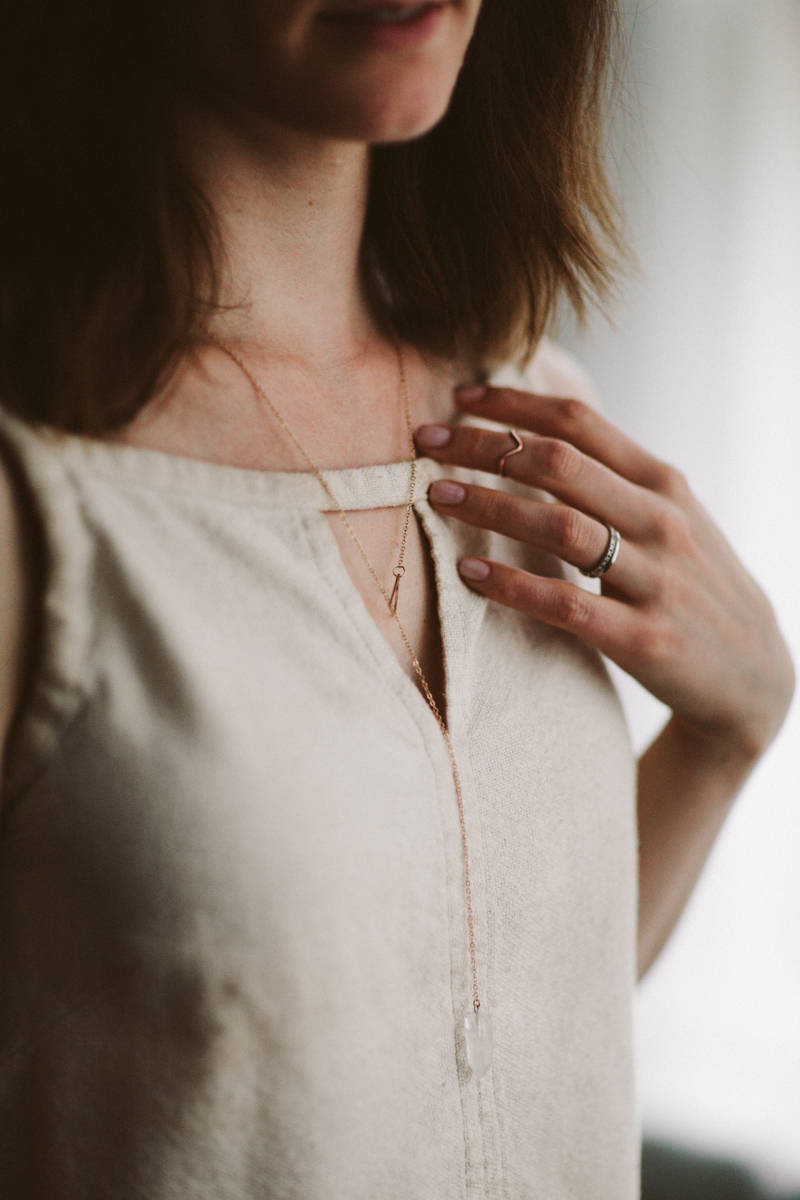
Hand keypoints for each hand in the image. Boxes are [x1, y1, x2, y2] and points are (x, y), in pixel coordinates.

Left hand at [414, 385, 793, 762]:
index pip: (580, 422)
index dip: (514, 403)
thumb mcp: (673, 518)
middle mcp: (661, 522)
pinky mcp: (643, 639)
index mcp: (663, 483)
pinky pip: (566, 604)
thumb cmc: (694, 585)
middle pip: (559, 465)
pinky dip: (512, 586)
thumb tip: (538, 436)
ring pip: (560, 527)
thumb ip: (615, 480)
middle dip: (484, 446)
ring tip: (436, 496)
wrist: (754, 676)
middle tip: (424, 441)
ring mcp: (655, 580)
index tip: (459, 398)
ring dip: (489, 506)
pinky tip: (468, 575)